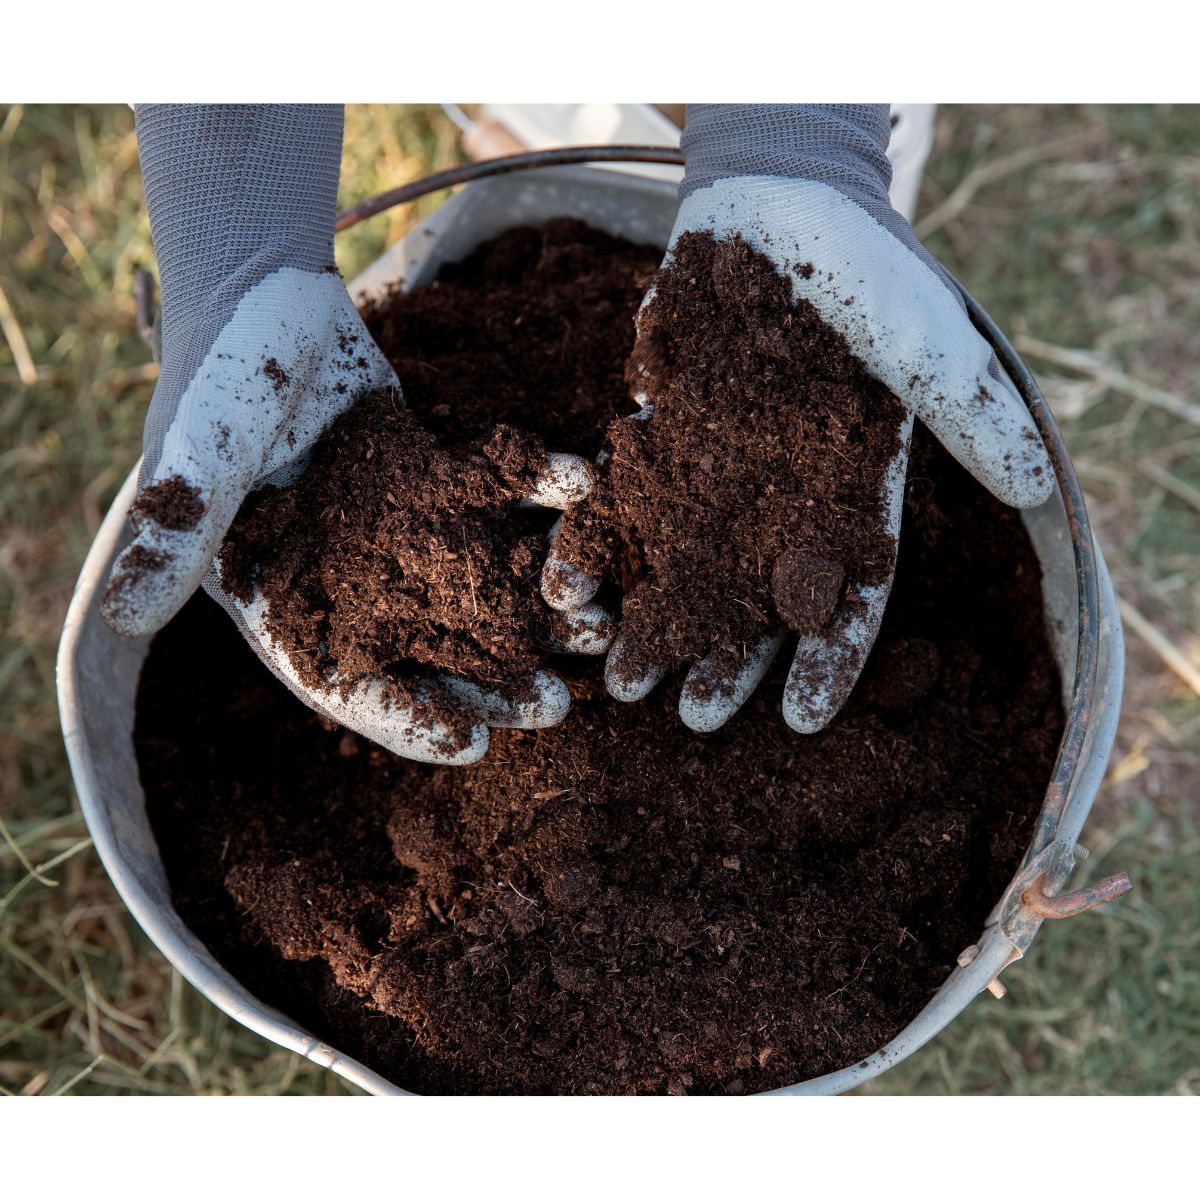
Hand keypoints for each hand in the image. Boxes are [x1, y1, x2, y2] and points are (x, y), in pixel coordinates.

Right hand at [100, 105, 593, 764]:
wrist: (266, 293)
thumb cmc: (220, 377)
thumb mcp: (197, 455)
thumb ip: (177, 529)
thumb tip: (125, 616)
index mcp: (291, 598)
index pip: (346, 683)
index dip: (406, 718)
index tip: (471, 744)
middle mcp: (355, 579)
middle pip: (430, 651)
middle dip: (494, 681)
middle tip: (557, 705)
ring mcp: (404, 532)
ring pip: (479, 585)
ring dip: (539, 606)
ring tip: (599, 626)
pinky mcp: (443, 478)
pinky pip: (502, 498)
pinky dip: (544, 498)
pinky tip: (591, 498)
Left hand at [543, 104, 1052, 734]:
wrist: (778, 202)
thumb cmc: (866, 271)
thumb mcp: (926, 335)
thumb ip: (968, 410)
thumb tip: (1033, 484)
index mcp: (850, 495)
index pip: (847, 595)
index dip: (828, 660)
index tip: (800, 721)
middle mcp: (782, 499)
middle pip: (755, 599)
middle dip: (726, 659)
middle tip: (690, 718)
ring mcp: (717, 471)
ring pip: (685, 566)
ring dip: (657, 622)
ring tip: (621, 679)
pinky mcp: (659, 437)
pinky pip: (625, 501)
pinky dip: (601, 542)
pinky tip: (569, 587)